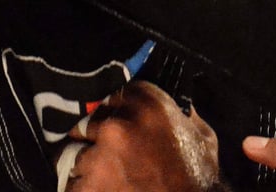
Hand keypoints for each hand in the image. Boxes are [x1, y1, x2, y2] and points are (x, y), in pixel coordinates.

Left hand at [57, 81, 220, 191]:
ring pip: (75, 152)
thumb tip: (178, 106)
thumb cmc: (198, 177)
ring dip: (87, 162)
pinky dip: (83, 187)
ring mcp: (99, 157)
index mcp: (150, 106)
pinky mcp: (86, 186)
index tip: (119, 118)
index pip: (116, 93)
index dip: (117, 108)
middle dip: (97, 134)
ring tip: (106, 175)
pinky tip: (103, 189)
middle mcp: (119, 126)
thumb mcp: (203, 136)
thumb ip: (185, 116)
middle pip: (89, 120)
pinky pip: (71, 182)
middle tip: (111, 150)